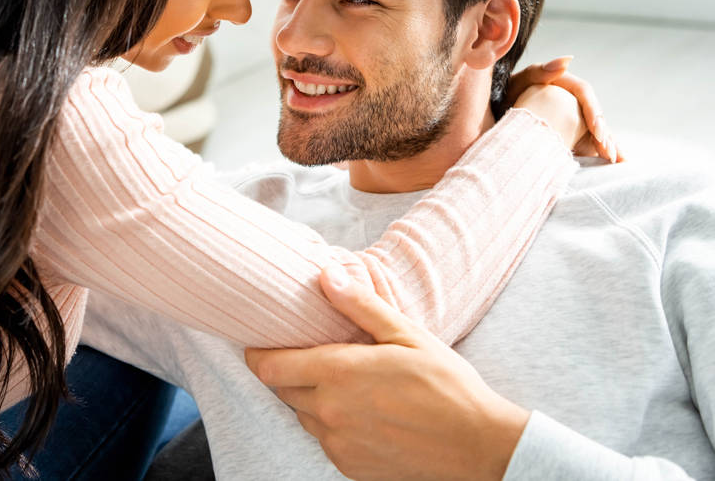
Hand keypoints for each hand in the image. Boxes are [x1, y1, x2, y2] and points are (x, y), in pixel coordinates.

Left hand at [245, 264, 528, 480]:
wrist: (479, 447)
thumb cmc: (447, 386)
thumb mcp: (407, 334)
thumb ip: (362, 306)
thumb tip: (327, 275)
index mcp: (339, 374)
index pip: (269, 367)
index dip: (258, 354)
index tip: (258, 344)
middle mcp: (330, 412)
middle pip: (284, 389)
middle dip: (290, 371)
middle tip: (313, 357)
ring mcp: (338, 443)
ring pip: (303, 415)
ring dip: (312, 398)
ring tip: (345, 384)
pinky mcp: (349, 465)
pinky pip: (325, 439)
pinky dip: (332, 424)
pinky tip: (361, 413)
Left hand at [507, 56, 622, 162]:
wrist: (493, 115)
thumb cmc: (505, 94)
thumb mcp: (518, 82)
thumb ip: (538, 71)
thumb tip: (568, 60)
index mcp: (563, 83)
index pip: (585, 94)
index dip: (593, 112)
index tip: (597, 130)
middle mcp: (572, 100)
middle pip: (594, 115)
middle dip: (604, 135)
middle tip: (609, 153)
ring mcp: (572, 118)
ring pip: (595, 130)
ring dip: (607, 145)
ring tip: (614, 161)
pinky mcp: (570, 133)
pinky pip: (587, 143)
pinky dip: (598, 153)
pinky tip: (610, 165)